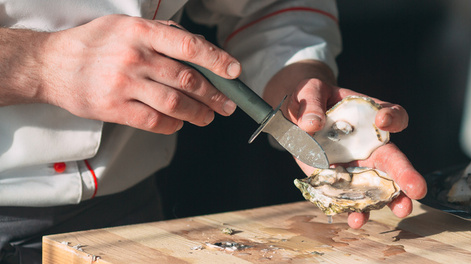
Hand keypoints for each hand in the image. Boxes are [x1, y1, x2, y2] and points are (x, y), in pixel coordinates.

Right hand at [38, 15, 239, 133]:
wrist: (49, 64)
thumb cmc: (93, 43)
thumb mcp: (125, 25)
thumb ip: (162, 35)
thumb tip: (201, 50)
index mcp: (140, 32)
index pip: (189, 47)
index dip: (217, 61)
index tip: (235, 72)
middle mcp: (135, 56)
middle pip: (187, 79)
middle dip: (214, 94)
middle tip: (227, 104)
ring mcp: (124, 84)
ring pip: (175, 102)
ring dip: (198, 113)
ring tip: (208, 117)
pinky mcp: (114, 108)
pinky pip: (154, 121)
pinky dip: (173, 124)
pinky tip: (180, 123)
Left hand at [264, 60, 426, 228]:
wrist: (295, 116)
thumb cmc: (310, 98)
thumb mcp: (309, 92)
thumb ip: (312, 105)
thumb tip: (312, 124)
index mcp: (369, 117)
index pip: (393, 116)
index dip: (393, 118)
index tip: (382, 120)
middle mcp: (370, 144)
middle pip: (394, 159)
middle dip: (407, 174)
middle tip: (418, 189)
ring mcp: (357, 166)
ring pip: (380, 186)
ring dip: (392, 200)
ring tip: (400, 210)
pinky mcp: (339, 182)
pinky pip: (352, 199)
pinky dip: (356, 211)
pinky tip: (356, 219)